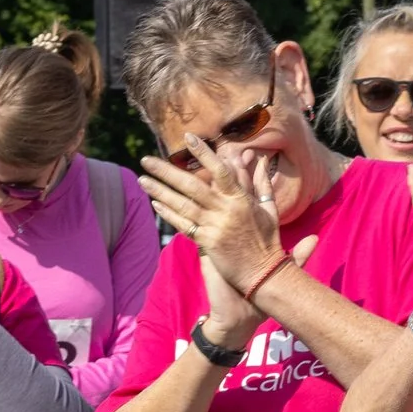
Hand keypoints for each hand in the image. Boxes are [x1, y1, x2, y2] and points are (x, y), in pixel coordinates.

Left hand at [142, 137, 284, 296]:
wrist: (265, 273)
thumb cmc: (268, 241)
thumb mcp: (269, 209)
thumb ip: (262, 183)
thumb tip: (262, 159)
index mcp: (242, 199)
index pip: (221, 170)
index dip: (204, 153)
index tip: (188, 137)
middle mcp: (227, 211)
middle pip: (193, 186)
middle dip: (167, 171)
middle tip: (146, 160)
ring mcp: (216, 227)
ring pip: (183, 205)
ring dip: (160, 191)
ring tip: (142, 180)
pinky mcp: (208, 243)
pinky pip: (184, 225)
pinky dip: (169, 214)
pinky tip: (155, 204)